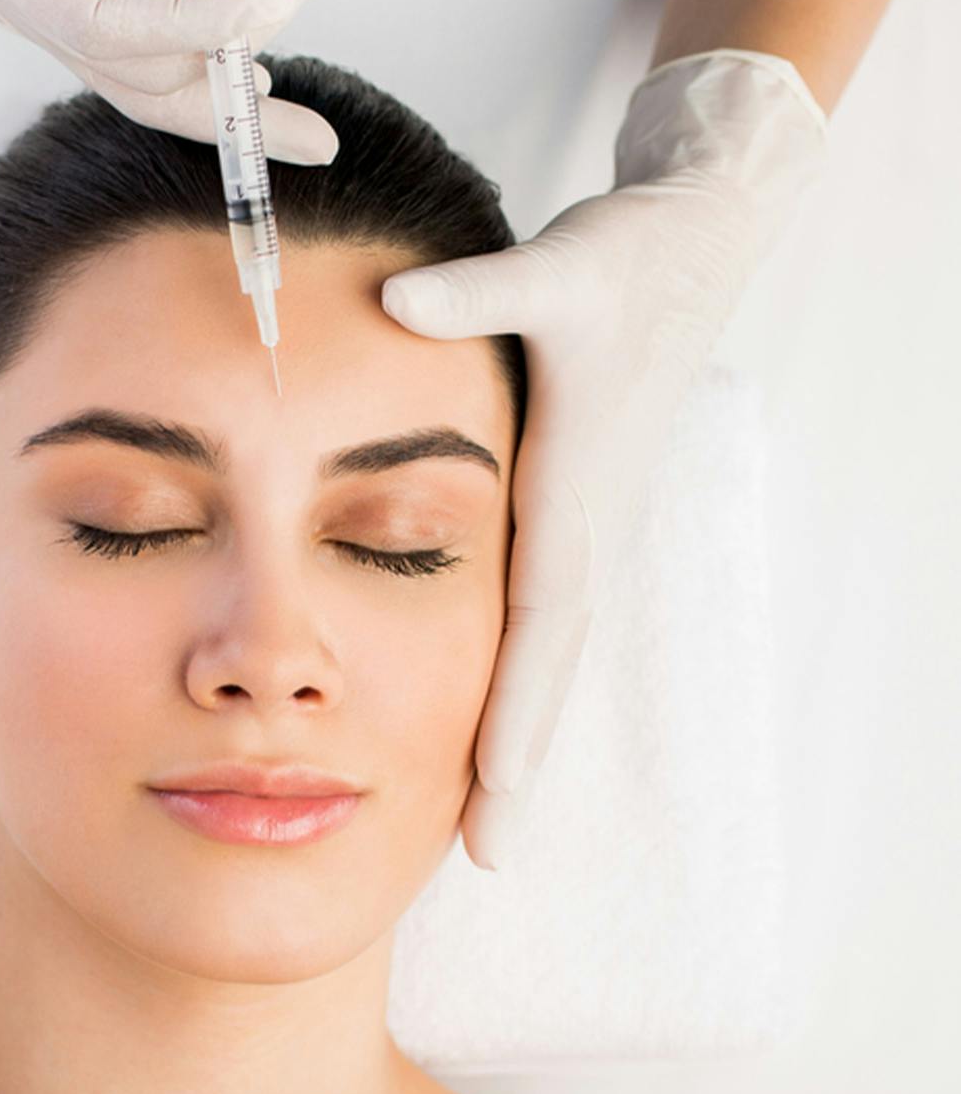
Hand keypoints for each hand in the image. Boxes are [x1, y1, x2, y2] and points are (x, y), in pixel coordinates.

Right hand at [0, 0, 338, 164]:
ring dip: (225, 108)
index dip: (200, 19)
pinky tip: (254, 80)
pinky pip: (136, 56)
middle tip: (317, 87)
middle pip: (131, 77)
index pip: (108, 21)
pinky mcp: (62, 1)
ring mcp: (38, 10)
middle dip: (229, 86)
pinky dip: (198, 68)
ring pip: (138, 83)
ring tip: (307, 136)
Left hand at [380, 50, 828, 870]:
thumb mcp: (553, 270)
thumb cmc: (629, 257)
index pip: (541, 622)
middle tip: (487, 855)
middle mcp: (584, 522)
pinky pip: (550, 616)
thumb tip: (394, 301)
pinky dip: (524, 677)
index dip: (514, 708)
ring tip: (486, 821)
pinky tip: (492, 720)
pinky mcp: (578, 506)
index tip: (490, 792)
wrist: (698, 237)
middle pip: (546, 665)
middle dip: (516, 761)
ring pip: (550, 651)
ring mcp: (586, 522)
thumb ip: (476, 293)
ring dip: (518, 734)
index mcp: (572, 488)